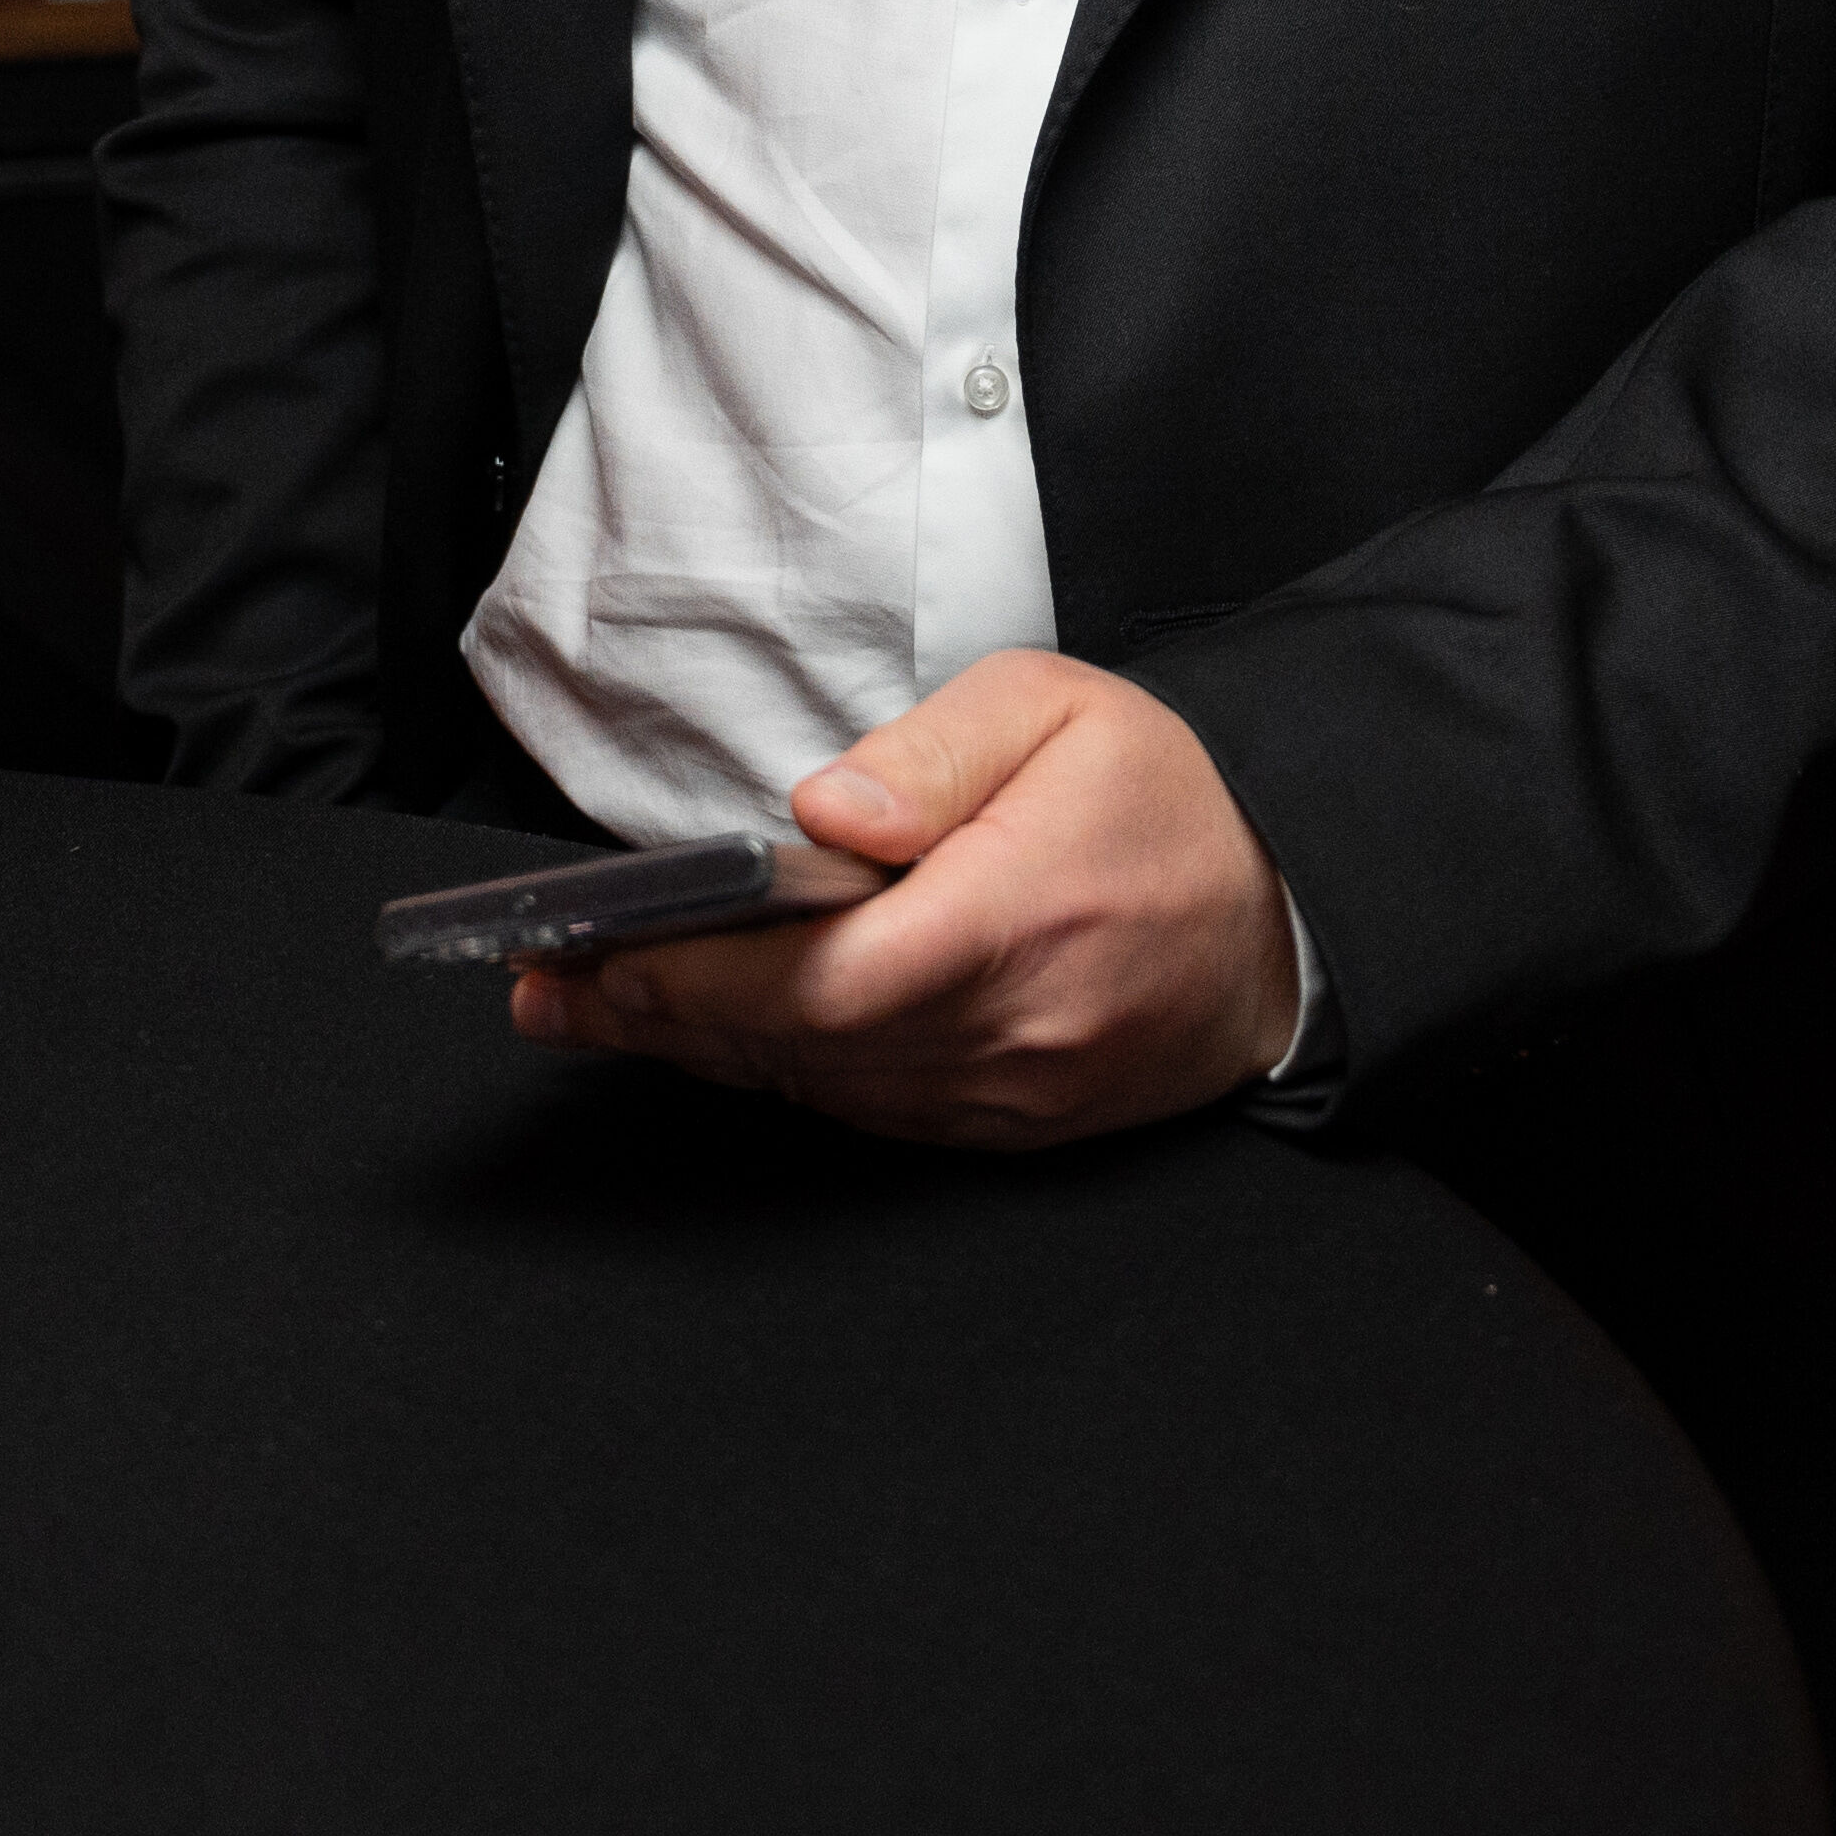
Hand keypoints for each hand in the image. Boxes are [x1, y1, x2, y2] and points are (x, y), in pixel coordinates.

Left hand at [509, 650, 1300, 1149]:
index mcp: (1011, 916)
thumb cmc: (1166, 796)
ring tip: (600, 1005)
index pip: (821, 975)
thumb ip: (929, 755)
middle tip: (547, 988)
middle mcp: (1010, 1028)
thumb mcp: (1055, 708)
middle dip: (661, 1016)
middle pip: (800, 1045)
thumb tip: (818, 816)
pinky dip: (791, 1075)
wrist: (1288, 913)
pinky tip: (724, 1038)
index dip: (694, 977)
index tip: (592, 955)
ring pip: (827, 1089)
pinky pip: (877, 1112)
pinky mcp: (1017, 1126)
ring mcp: (1014, 1094)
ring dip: (709, 1052)